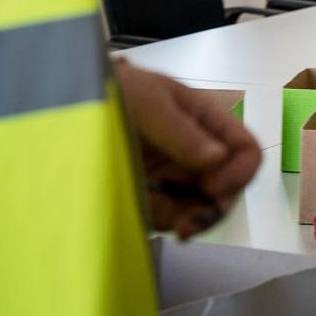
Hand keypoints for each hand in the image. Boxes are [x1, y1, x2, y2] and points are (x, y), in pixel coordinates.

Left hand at [114, 62, 262, 238]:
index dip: (239, 174)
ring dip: (188, 220)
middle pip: (226, 188)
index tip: (212, 189)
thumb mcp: (149, 103)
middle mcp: (197, 151)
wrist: (70, 99)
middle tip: (187, 226)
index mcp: (206, 122)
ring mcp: (174, 173)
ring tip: (163, 221)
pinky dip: (161, 220)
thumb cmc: (116, 89)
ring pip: (199, 207)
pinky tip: (142, 210)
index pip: (245, 151)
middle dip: (213, 209)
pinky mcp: (151, 191)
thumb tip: (218, 158)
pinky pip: (168, 215)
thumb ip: (181, 132)